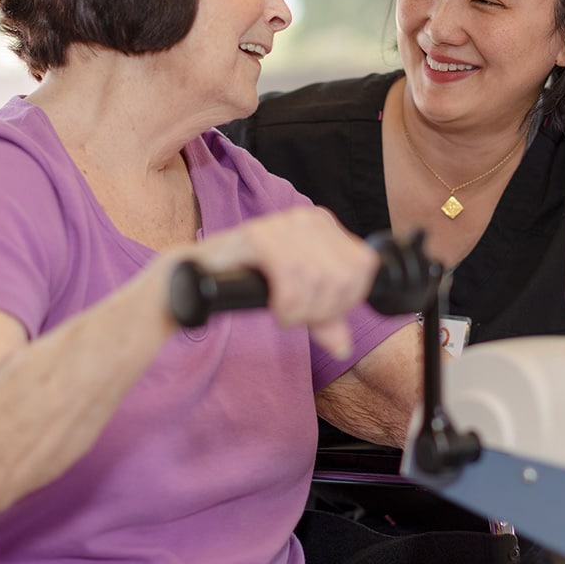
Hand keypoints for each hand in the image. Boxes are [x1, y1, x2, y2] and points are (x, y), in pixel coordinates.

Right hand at [177, 207, 378, 357]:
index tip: (321, 313)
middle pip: (345, 278)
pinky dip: (286, 305)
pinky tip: (274, 308)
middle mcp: (309, 218)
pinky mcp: (260, 235)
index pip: (365, 267)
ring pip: (320, 280)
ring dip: (301, 311)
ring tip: (283, 312)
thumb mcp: (298, 301)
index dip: (347, 300)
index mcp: (325, 226)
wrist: (199, 277)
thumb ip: (324, 319)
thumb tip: (343, 346)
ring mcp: (284, 224)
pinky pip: (291, 279)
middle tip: (296, 316)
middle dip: (322, 310)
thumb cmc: (250, 282)